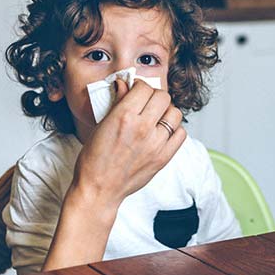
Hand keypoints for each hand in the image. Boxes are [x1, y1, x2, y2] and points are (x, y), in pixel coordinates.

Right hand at [72, 78, 185, 208]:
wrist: (99, 189)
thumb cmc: (94, 159)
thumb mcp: (101, 125)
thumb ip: (117, 102)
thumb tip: (124, 84)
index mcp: (124, 116)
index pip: (144, 88)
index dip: (139, 87)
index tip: (135, 91)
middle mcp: (143, 128)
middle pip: (163, 97)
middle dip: (153, 96)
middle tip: (146, 103)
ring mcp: (156, 144)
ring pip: (175, 113)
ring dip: (166, 112)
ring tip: (155, 117)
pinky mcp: (163, 158)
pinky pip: (181, 134)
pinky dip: (174, 130)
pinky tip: (162, 132)